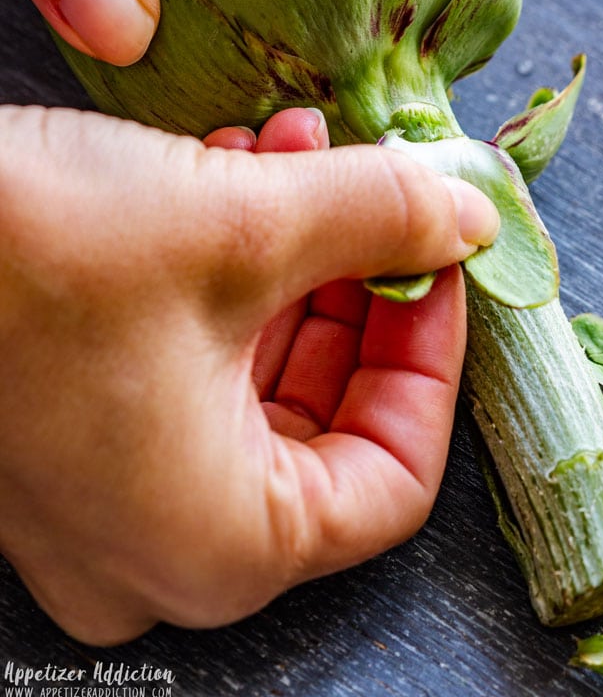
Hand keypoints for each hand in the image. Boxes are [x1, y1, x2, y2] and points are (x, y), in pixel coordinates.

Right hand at [0, 105, 497, 643]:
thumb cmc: (23, 255)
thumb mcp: (239, 225)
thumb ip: (378, 219)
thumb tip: (464, 216)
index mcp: (222, 544)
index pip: (392, 477)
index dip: (429, 358)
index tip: (436, 261)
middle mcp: (158, 544)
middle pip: (320, 420)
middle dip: (353, 283)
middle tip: (371, 193)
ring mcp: (102, 491)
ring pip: (247, 380)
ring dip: (287, 257)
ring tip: (296, 152)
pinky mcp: (64, 429)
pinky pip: (179, 363)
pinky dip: (220, 272)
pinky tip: (230, 172)